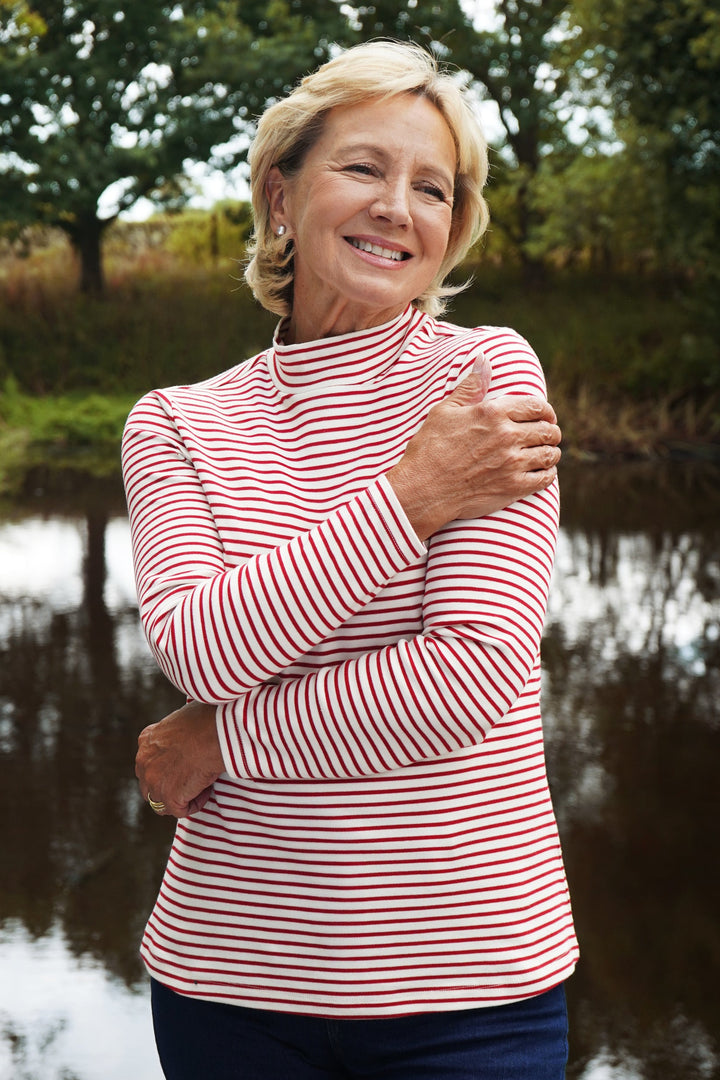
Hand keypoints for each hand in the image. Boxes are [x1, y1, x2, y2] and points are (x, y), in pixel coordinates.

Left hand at [136, 700, 224, 817]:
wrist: (214, 732)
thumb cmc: (207, 719)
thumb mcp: (181, 718)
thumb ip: (176, 731)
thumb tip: (189, 735)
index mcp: (146, 740)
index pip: (149, 763)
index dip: (167, 768)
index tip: (186, 764)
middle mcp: (144, 761)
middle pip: (150, 785)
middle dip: (168, 786)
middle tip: (192, 778)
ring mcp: (154, 781)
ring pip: (161, 802)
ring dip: (181, 797)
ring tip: (201, 785)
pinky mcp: (169, 797)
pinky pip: (181, 810)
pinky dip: (195, 803)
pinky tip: (207, 789)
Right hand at [387, 359, 561, 539]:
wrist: (423, 489)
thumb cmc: (429, 448)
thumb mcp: (445, 410)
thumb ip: (471, 386)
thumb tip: (483, 359)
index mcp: (493, 412)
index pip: (536, 406)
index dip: (546, 411)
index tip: (547, 416)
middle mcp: (507, 436)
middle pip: (547, 430)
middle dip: (551, 432)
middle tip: (548, 436)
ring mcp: (512, 463)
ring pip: (549, 454)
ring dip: (551, 453)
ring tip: (547, 454)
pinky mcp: (512, 487)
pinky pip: (544, 479)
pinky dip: (548, 474)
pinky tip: (543, 472)